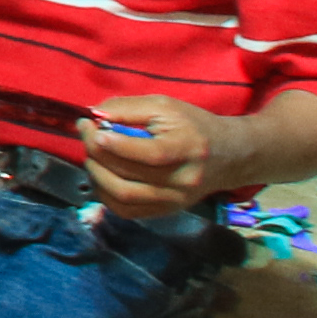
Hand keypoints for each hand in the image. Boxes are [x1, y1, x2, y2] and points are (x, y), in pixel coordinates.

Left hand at [81, 92, 235, 218]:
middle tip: (86, 134)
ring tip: (92, 155)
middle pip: (129, 175)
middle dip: (96, 153)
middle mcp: (182, 181)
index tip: (94, 128)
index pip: (151, 154)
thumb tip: (93, 115)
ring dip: (96, 175)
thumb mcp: (164, 106)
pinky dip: (105, 194)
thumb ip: (127, 108)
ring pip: (123, 197)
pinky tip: (101, 175)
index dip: (117, 144)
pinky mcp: (166, 211)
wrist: (229, 156)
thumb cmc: (193, 126)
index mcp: (187, 149)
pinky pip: (127, 211)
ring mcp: (174, 200)